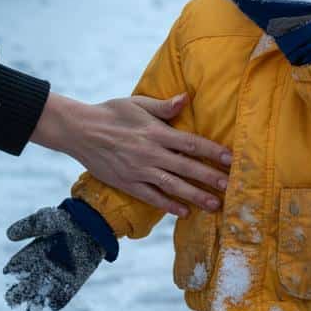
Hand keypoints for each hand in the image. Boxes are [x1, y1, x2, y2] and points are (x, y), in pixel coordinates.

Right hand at [4, 200, 112, 310]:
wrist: (94, 226)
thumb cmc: (69, 220)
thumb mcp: (48, 219)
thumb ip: (30, 226)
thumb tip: (9, 235)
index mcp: (34, 253)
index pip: (18, 266)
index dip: (14, 269)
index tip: (10, 271)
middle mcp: (43, 266)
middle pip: (26, 284)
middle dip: (18, 293)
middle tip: (12, 298)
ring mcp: (58, 275)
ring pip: (42, 293)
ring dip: (36, 301)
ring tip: (32, 307)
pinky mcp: (73, 282)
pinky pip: (63, 297)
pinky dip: (58, 302)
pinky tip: (53, 305)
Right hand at [30, 93, 230, 216]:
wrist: (79, 130)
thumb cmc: (111, 113)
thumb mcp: (137, 104)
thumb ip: (163, 106)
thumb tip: (185, 98)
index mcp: (156, 132)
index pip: (192, 143)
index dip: (213, 151)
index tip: (231, 158)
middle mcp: (151, 153)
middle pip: (187, 167)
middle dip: (210, 177)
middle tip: (231, 186)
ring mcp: (139, 171)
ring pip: (173, 186)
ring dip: (195, 196)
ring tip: (215, 205)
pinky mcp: (127, 183)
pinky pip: (151, 197)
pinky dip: (168, 205)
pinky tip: (184, 212)